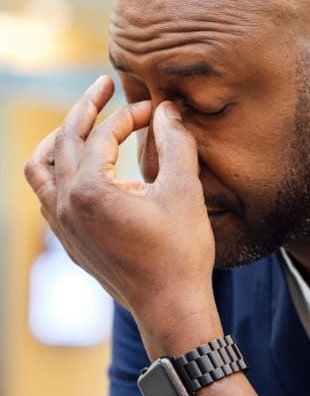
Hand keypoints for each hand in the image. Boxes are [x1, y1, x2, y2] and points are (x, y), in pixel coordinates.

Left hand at [24, 75, 218, 348]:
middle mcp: (66, 205)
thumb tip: (167, 109)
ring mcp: (62, 225)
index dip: (129, 115)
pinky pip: (46, 196)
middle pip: (64, 142)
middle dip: (86, 111)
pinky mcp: (69, 242)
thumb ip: (175, 143)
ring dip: (58, 141)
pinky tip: (80, 171)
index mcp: (90, 189)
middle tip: (104, 88)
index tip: (155, 108)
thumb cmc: (181, 252)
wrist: (170, 307)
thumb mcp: (184, 191)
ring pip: (40, 170)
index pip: (102, 135)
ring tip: (76, 126)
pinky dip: (57, 173)